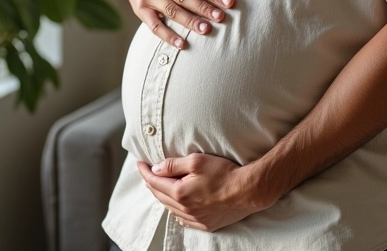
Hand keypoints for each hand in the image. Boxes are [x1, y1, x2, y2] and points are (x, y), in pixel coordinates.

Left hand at [137, 154, 270, 231]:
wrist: (247, 190)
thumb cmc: (224, 172)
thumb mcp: (197, 161)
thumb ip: (173, 165)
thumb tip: (155, 169)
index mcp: (180, 193)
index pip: (155, 182)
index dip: (145, 172)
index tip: (139, 163)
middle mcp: (185, 210)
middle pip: (160, 196)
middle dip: (151, 183)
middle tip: (146, 172)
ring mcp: (196, 219)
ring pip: (171, 209)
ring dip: (163, 196)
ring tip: (160, 185)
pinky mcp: (206, 224)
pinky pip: (183, 219)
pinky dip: (175, 210)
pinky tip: (177, 204)